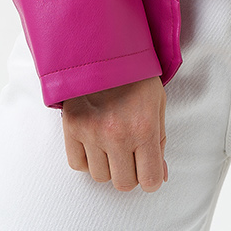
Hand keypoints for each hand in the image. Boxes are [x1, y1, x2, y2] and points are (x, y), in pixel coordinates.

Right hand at [61, 74, 167, 190]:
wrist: (104, 46)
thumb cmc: (135, 74)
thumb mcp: (157, 102)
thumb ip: (159, 141)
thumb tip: (159, 176)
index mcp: (144, 127)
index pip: (149, 181)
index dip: (150, 178)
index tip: (147, 169)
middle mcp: (117, 133)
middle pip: (123, 183)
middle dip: (129, 172)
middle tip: (129, 152)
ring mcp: (92, 131)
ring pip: (100, 176)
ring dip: (107, 164)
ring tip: (110, 139)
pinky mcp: (71, 126)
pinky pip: (77, 164)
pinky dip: (86, 158)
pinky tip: (93, 139)